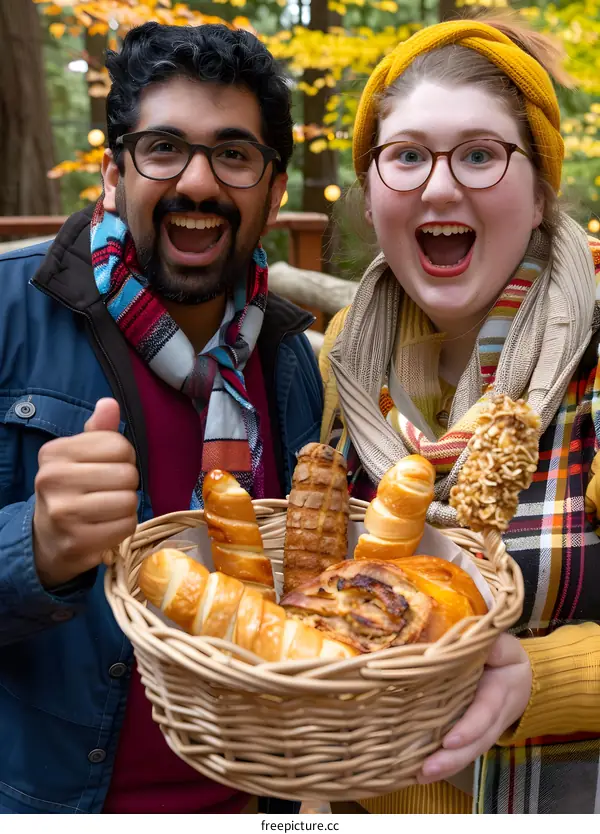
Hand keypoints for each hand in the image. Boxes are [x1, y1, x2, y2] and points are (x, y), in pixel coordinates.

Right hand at [33, 398, 138, 587]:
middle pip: (127, 474)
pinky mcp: (77, 540)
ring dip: (126, 506)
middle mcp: (53, 479)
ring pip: (129, 500)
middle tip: (109, 491)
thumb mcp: (80, 456)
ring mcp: (63, 512)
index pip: (119, 445)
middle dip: (127, 484)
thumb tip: (109, 404)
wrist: (47, 538)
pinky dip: (123, 527)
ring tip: (107, 509)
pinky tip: (105, 526)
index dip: (124, 457)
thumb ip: (99, 431)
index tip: (108, 467)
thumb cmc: (71, 489)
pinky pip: (126, 526)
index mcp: (56, 452)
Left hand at [418, 633, 531, 783]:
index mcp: (499, 693)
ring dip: (445, 767)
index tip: (450, 741)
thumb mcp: (504, 646)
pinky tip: (420, 774)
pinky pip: (462, 753)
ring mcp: (484, 730)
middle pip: (475, 743)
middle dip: (452, 759)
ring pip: (468, 753)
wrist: (525, 680)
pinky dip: (444, 765)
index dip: (469, 728)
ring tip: (419, 777)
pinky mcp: (473, 735)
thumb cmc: (507, 659)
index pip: (484, 713)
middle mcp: (493, 717)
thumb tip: (474, 638)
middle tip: (426, 769)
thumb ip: (493, 644)